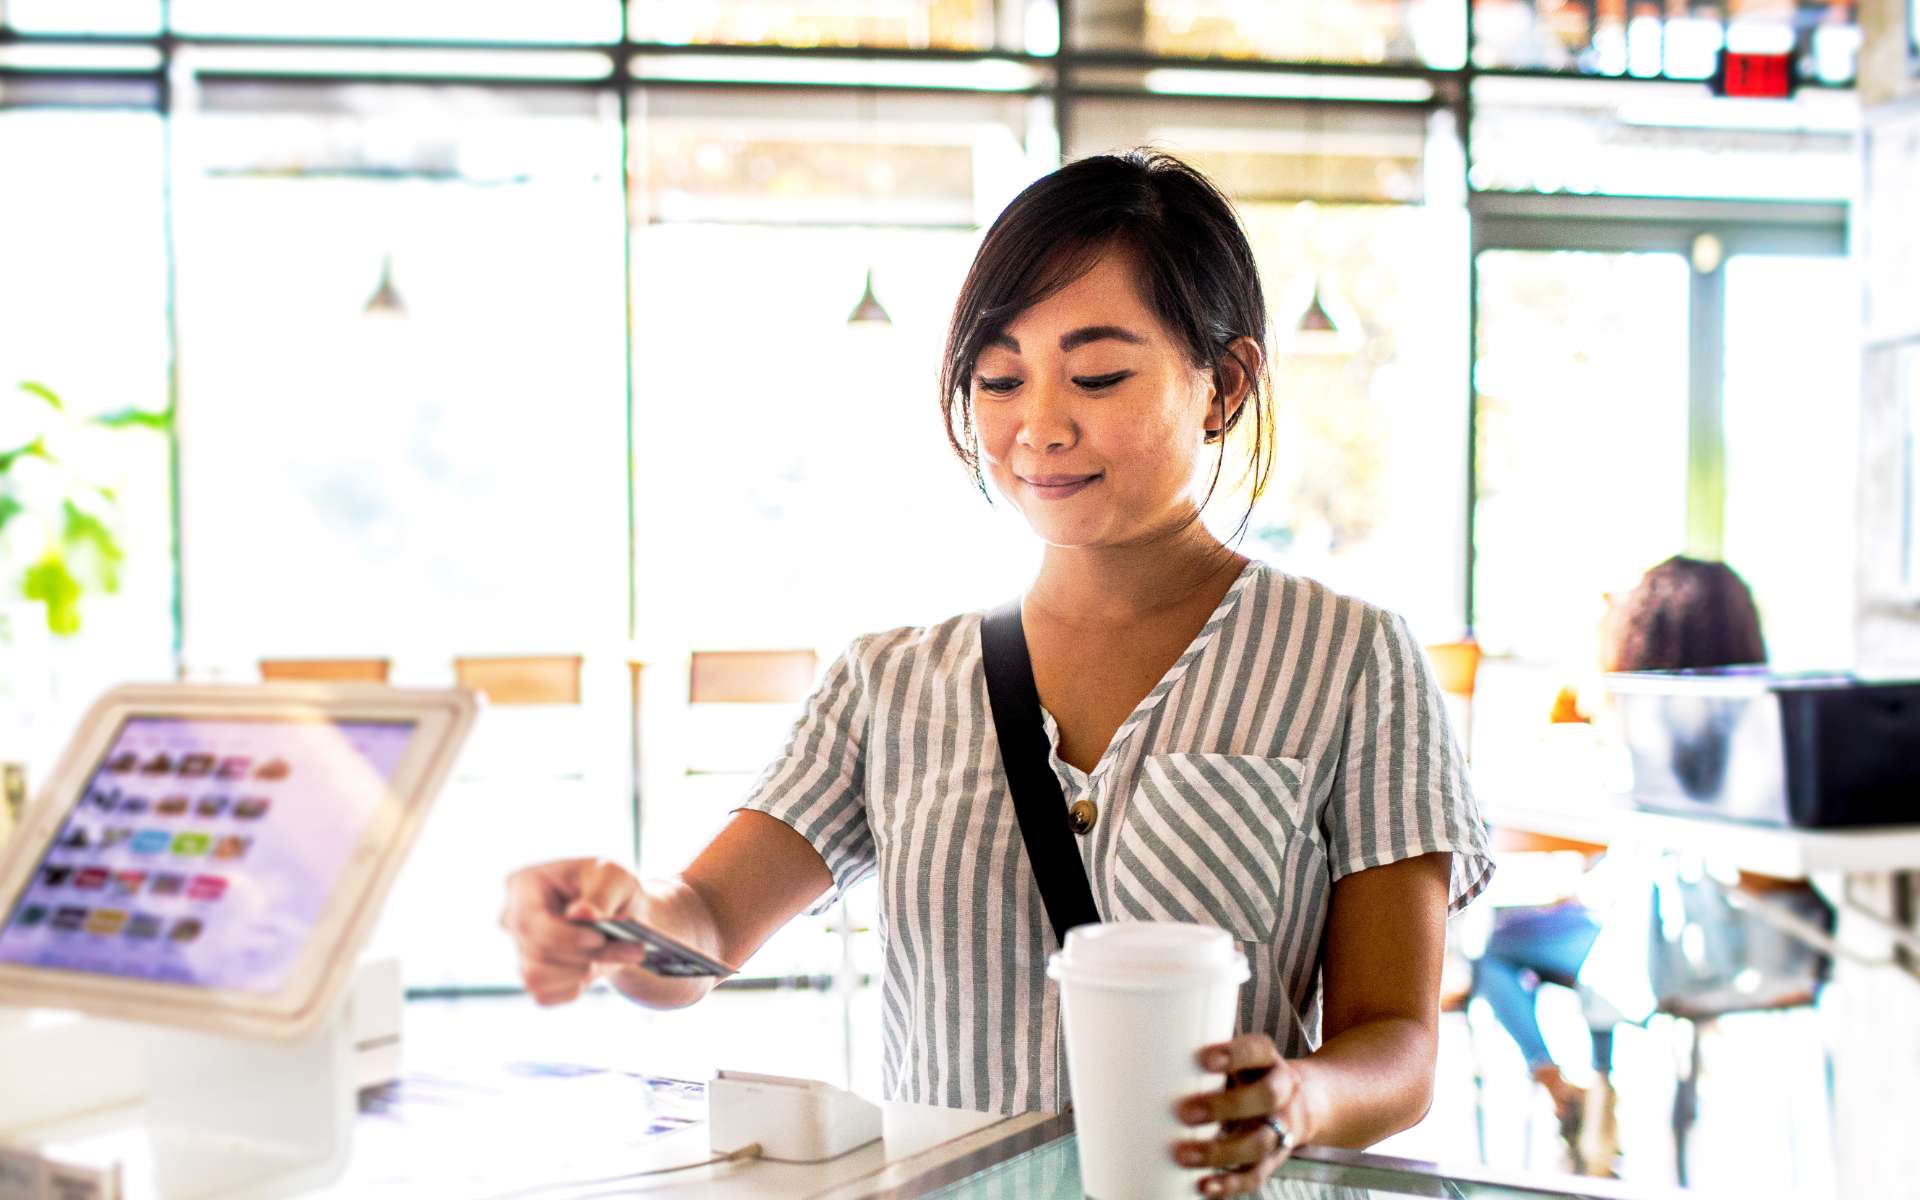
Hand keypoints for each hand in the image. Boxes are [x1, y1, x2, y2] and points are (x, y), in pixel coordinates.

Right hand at [499, 857, 654, 1005]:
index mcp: (524, 885)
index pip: (529, 921)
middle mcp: (512, 918)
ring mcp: (518, 949)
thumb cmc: (612, 887)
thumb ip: (601, 894)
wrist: (621, 914)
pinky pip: (544, 995)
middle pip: (538, 951)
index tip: (599, 939)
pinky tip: (593, 966)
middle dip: (587, 955)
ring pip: (536, 978)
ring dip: (582, 973)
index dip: (564, 937)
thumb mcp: (615, 877)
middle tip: (633, 949)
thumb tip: (581, 914)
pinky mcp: (530, 975)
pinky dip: (574, 987)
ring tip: (616, 955)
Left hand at [1171, 1034, 1307, 1196]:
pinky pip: (1255, 1175)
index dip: (1235, 1055)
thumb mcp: (1235, 1059)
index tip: (1203, 1059)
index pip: (1258, 1051)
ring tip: (1184, 1155)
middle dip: (1226, 1106)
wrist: (1297, 1103)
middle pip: (1265, 1097)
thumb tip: (1141, 1056)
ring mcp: (1281, 1128)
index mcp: (1267, 1061)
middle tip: (1185, 1112)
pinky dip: (1230, 1183)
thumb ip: (1201, 1058)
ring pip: (1260, 1142)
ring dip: (1221, 1152)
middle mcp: (1281, 1093)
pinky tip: (1204, 1185)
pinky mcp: (1273, 1159)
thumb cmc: (1246, 1076)